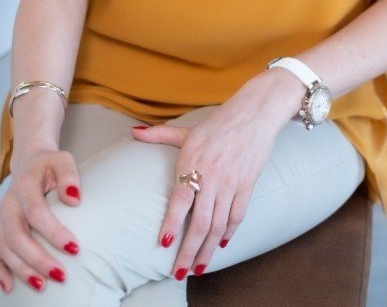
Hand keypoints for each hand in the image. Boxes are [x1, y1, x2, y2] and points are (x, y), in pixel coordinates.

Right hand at [0, 149, 82, 293]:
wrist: (28, 162)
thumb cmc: (48, 164)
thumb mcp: (62, 159)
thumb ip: (69, 175)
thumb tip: (74, 199)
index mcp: (24, 185)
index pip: (36, 212)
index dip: (53, 232)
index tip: (74, 248)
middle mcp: (8, 204)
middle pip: (17, 236)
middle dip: (37, 259)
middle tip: (60, 274)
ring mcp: (0, 219)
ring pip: (4, 248)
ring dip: (21, 269)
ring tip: (42, 286)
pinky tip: (10, 287)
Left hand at [132, 74, 301, 279]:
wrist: (254, 114)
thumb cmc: (217, 123)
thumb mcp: (187, 129)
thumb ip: (160, 135)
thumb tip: (133, 132)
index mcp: (193, 162)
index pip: (181, 200)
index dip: (173, 224)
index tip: (164, 244)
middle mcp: (212, 176)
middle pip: (200, 222)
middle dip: (188, 251)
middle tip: (178, 273)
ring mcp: (231, 183)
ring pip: (218, 226)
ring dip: (207, 250)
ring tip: (197, 268)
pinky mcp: (247, 186)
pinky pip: (237, 216)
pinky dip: (228, 233)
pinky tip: (220, 245)